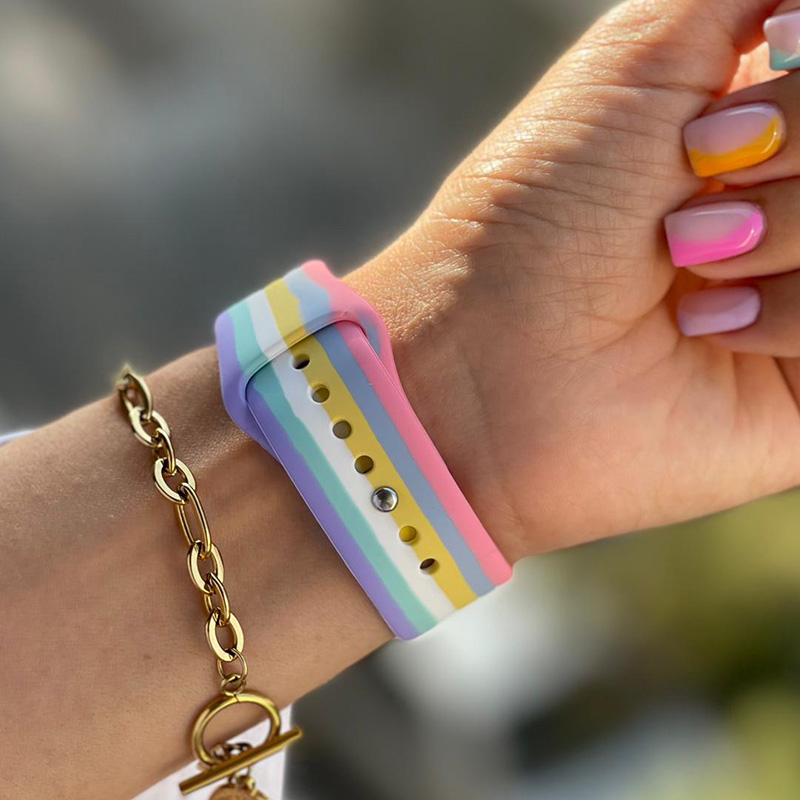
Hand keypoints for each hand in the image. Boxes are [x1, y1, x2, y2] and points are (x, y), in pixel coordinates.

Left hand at [350, 0, 799, 561]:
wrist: (493, 355)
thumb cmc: (544, 205)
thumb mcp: (639, 56)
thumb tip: (789, 4)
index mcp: (756, 128)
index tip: (775, 46)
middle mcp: (780, 206)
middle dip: (797, 136)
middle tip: (700, 169)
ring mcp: (795, 290)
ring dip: (786, 227)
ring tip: (686, 264)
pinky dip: (791, 311)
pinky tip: (706, 328)